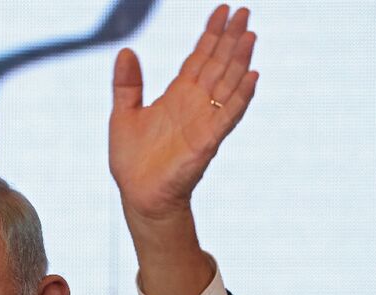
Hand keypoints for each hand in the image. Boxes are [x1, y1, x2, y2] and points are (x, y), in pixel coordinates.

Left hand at [109, 5, 257, 222]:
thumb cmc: (132, 160)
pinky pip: (228, 115)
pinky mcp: (207, 141)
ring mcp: (204, 121)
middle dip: (230, 38)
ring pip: (227, 85)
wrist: (138, 195)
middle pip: (218, 64)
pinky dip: (240, 97)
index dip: (210, 35)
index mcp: (176, 95)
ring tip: (250, 35)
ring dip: (239, 61)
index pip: (198, 58)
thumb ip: (127, 84)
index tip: (222, 10)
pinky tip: (252, 77)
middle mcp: (194, 104)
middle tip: (244, 11)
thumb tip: (126, 50)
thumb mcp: (123, 114)